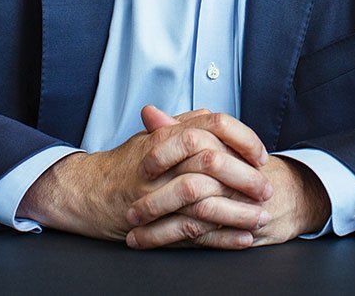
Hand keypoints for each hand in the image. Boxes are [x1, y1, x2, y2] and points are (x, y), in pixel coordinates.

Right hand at [15, 106, 272, 242]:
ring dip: (238, 210)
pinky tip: (243, 238)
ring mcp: (156, 193)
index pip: (213, 125)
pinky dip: (222, 237)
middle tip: (267, 188)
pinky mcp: (155, 222)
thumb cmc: (124, 163)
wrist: (88, 192)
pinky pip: (192, 229)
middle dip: (245, 176)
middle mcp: (161, 162)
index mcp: (165, 135)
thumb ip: (183, 125)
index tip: (261, 154)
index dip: (242, 138)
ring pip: (204, 197)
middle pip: (212, 161)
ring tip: (261, 216)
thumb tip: (212, 115)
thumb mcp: (153, 136)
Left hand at [125, 117, 331, 249]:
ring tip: (132, 233)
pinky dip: (174, 244)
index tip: (143, 166)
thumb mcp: (213, 143)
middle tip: (129, 209)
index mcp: (226, 149)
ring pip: (194, 219)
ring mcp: (239, 205)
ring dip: (159, 230)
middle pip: (192, 187)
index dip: (165, 155)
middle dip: (156, 202)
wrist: (290, 195)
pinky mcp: (239, 230)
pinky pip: (203, 240)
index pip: (194, 144)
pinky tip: (149, 243)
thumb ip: (181, 129)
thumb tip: (150, 112)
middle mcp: (234, 177)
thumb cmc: (247, 167)